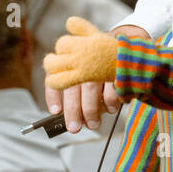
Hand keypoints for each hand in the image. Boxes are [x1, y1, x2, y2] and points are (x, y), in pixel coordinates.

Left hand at [43, 17, 120, 132]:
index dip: (53, 96)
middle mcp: (80, 57)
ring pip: (90, 88)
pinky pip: (111, 87)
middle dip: (73, 111)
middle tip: (74, 128)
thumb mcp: (79, 68)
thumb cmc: (95, 62)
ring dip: (91, 110)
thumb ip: (70, 88)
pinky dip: (110, 101)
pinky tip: (110, 109)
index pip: (55, 76)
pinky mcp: (115, 65)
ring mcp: (98, 61)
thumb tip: (62, 113)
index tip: (55, 111)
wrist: (120, 43)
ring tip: (93, 124)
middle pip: (72, 87)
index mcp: (67, 57)